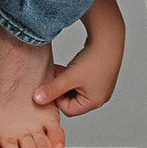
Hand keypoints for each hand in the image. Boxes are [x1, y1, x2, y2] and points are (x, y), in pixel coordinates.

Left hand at [32, 0, 124, 118]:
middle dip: (61, 88)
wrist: (108, 38)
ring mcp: (101, 86)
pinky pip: (82, 81)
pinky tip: (71, 65)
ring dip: (66, 81)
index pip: (68, 109)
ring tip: (63, 69)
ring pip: (76, 89)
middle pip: (72, 100)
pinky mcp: (100, 76)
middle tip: (56, 76)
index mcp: (94, 102)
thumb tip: (37, 99)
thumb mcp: (69, 77)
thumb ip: (52, 89)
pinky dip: (73, 75)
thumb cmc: (94, 59)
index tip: (51, 84)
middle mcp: (99, 97)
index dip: (56, 97)